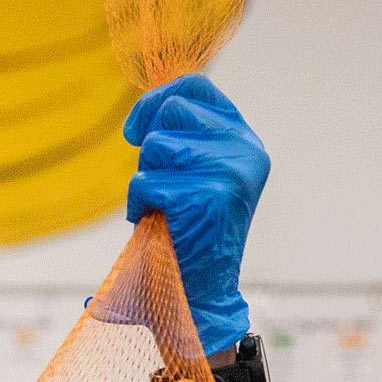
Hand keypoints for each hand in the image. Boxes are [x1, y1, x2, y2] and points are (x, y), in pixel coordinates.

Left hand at [124, 73, 268, 355]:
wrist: (200, 295)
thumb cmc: (186, 234)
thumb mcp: (194, 175)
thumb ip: (184, 138)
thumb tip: (152, 102)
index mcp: (244, 141)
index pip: (196, 87)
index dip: (157, 99)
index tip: (136, 129)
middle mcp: (245, 150)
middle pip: (171, 110)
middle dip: (148, 147)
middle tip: (158, 184)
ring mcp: (230, 170)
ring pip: (155, 146)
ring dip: (144, 181)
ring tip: (164, 210)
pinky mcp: (207, 194)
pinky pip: (146, 181)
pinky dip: (139, 205)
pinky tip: (158, 225)